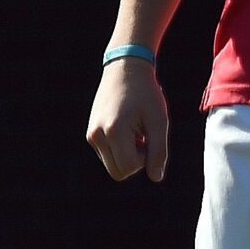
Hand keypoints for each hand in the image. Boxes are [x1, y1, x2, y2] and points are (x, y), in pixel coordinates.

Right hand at [86, 58, 169, 181]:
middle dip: (136, 161)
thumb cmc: (146, 94)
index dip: (146, 159)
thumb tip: (156, 178)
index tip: (151, 138)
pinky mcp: (90, 133)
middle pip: (119, 172)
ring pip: (113, 165)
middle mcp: (96, 135)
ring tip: (137, 131)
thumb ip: (159, 151)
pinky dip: (121, 148)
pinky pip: (108, 155)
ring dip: (129, 155)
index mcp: (113, 131)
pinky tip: (128, 129)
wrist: (125, 70)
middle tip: (145, 137)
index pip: (130, 167)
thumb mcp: (159, 121)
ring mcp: (91, 135)